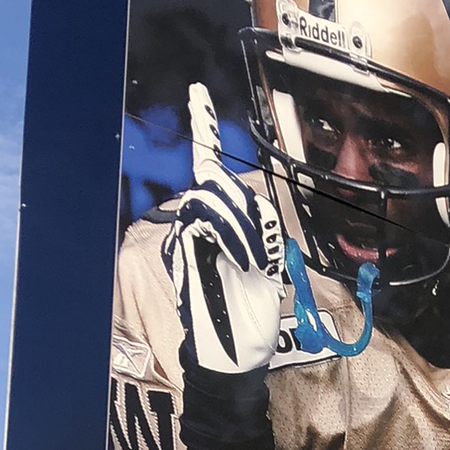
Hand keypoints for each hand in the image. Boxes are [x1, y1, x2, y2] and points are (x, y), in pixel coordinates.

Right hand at [164, 82, 283, 375]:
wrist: (235, 355)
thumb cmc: (250, 315)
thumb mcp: (266, 266)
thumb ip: (259, 231)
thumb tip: (257, 206)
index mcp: (219, 223)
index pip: (208, 166)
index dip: (202, 129)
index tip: (197, 93)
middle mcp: (196, 224)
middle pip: (216, 182)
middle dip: (244, 211)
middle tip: (258, 253)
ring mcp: (186, 236)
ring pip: (213, 199)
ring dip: (242, 229)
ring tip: (251, 264)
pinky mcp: (183, 249)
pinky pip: (208, 222)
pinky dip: (235, 239)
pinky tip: (243, 265)